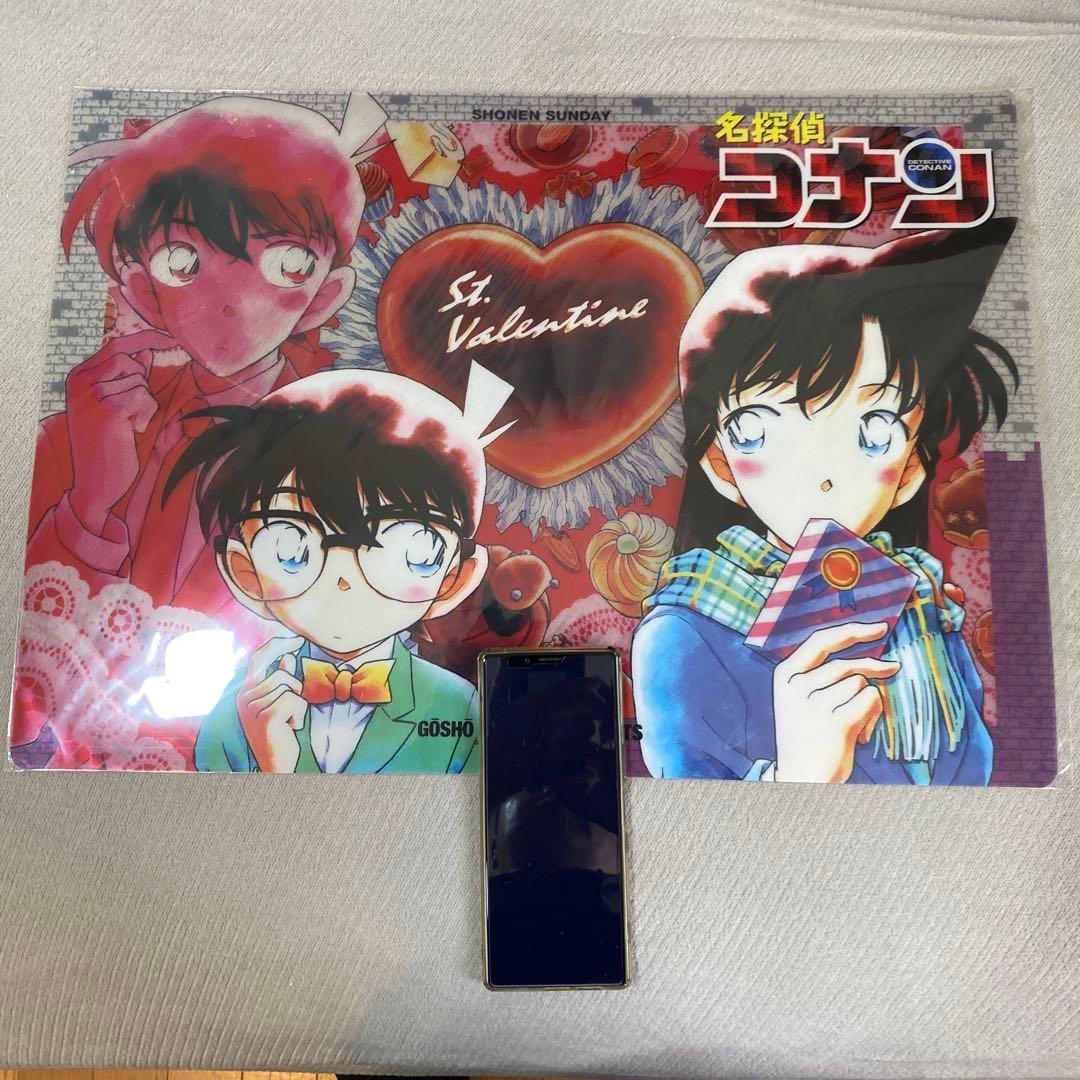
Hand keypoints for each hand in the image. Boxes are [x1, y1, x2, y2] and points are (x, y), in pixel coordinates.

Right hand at [65, 329, 175, 532]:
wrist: (94, 483)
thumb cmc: (108, 446)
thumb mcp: (112, 408)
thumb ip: (126, 380)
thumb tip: (146, 353)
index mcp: (79, 377)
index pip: (114, 345)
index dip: (145, 338)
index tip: (170, 338)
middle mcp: (80, 381)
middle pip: (127, 358)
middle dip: (141, 383)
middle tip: (133, 412)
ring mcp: (92, 394)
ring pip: (139, 381)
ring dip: (144, 404)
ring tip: (128, 426)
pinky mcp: (109, 409)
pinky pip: (144, 398)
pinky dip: (145, 415)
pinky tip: (132, 432)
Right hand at [237, 636, 307, 773]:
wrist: (276, 765)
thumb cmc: (279, 733)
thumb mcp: (279, 704)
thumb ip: (280, 681)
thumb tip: (287, 657)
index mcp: (244, 692)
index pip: (258, 658)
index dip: (277, 645)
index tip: (296, 639)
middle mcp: (244, 698)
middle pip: (280, 674)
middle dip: (295, 688)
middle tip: (293, 709)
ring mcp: (253, 708)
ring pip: (291, 689)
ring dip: (298, 705)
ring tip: (288, 722)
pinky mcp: (266, 718)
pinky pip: (295, 701)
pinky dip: (299, 715)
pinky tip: (290, 728)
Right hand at [772, 622, 900, 783]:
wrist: (801, 778)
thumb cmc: (808, 737)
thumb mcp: (801, 700)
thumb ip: (823, 675)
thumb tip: (872, 658)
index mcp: (784, 675)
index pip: (820, 641)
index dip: (852, 631)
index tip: (879, 627)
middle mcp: (796, 687)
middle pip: (846, 663)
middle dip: (874, 665)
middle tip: (894, 666)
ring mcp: (814, 704)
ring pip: (860, 683)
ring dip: (867, 702)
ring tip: (854, 725)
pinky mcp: (836, 721)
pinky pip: (869, 701)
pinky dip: (873, 715)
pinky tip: (860, 734)